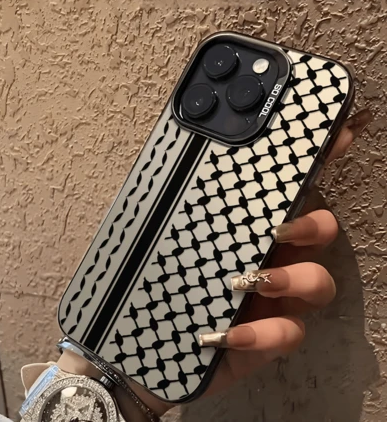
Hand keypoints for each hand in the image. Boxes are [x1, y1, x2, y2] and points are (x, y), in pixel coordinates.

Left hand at [121, 109, 371, 417]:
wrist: (139, 344)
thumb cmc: (152, 278)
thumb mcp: (157, 227)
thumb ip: (172, 191)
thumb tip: (176, 143)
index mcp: (248, 223)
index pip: (291, 186)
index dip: (320, 160)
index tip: (339, 133)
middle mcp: (271, 255)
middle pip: (321, 229)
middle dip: (313, 223)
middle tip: (279, 227)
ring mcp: (274, 300)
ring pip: (320, 282)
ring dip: (294, 278)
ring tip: (252, 282)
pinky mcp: (268, 339)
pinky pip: (290, 334)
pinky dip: (264, 334)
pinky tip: (227, 334)